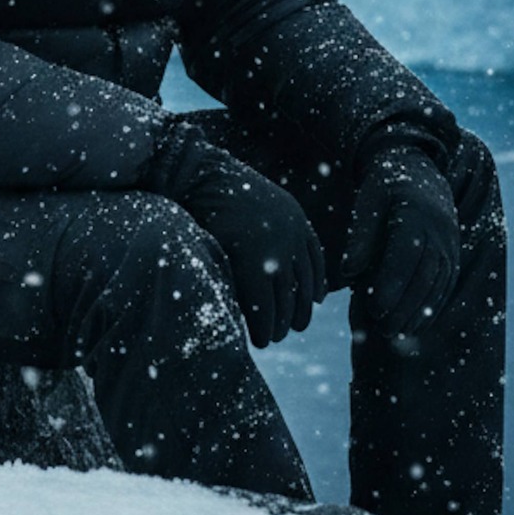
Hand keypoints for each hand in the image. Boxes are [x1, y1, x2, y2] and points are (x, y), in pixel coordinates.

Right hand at [143, 125, 325, 347]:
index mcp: (295, 218)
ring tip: (273, 336)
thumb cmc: (221, 191)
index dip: (315, 285)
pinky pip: (262, 304)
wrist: (198, 178)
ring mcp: (272, 250)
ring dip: (281, 323)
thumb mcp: (258, 203)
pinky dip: (261, 324)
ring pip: (284, 299)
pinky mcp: (251, 265)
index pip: (315, 261)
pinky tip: (258, 336)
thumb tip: (281, 259)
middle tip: (296, 327)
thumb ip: (273, 227)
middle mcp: (291, 237)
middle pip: (302, 285)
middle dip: (299, 311)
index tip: (313, 300)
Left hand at [342, 147, 458, 337]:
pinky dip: (431, 308)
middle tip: (382, 329)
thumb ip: (360, 236)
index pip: (406, 254)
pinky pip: (445, 286)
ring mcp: (450, 245)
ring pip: (437, 284)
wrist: (419, 172)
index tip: (374, 308)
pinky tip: (414, 326)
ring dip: (418, 313)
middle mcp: (439, 230)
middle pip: (424, 274)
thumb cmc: (384, 189)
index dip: (392, 284)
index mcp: (415, 212)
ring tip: (396, 334)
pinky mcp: (453, 257)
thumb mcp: (367, 203)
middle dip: (405, 306)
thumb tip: (349, 272)